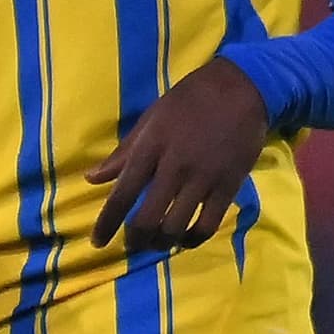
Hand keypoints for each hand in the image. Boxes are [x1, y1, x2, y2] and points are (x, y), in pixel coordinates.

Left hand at [87, 57, 271, 248]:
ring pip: (176, 227)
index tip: (97, 243)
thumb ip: (122, 153)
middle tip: (132, 244)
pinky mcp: (229, 186)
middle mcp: (174, 167)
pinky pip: (208, 225)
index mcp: (150, 148)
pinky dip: (193, 239)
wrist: (241, 88)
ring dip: (162, 242)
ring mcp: (203, 179)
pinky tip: (185, 239)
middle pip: (148, 218)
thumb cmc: (188, 102)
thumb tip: (92, 178)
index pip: (122, 194)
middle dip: (136, 239)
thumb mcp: (150, 120)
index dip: (106, 223)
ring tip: (157, 243)